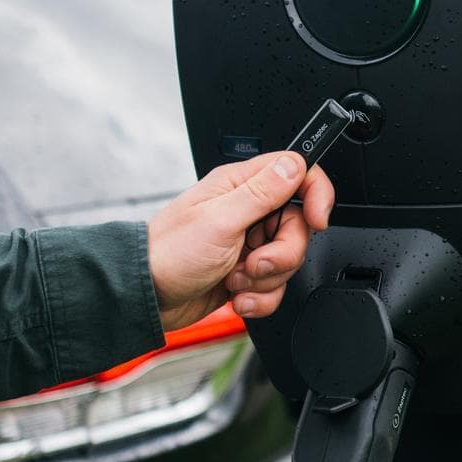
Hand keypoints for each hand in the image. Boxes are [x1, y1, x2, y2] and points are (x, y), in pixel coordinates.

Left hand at [146, 152, 334, 330]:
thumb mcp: (219, 220)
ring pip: (289, 259)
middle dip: (283, 253)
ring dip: (267, 278)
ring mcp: (248, 243)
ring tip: (236, 279)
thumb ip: (261, 192)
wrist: (145, 298)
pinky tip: (237, 295)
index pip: (297, 173)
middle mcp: (248, 211)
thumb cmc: (167, 254)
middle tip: (255, 262)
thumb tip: (294, 164)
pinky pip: (275, 285)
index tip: (316, 220)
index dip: (315, 195)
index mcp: (241, 186)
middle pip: (298, 225)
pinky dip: (260, 297)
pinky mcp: (247, 271)